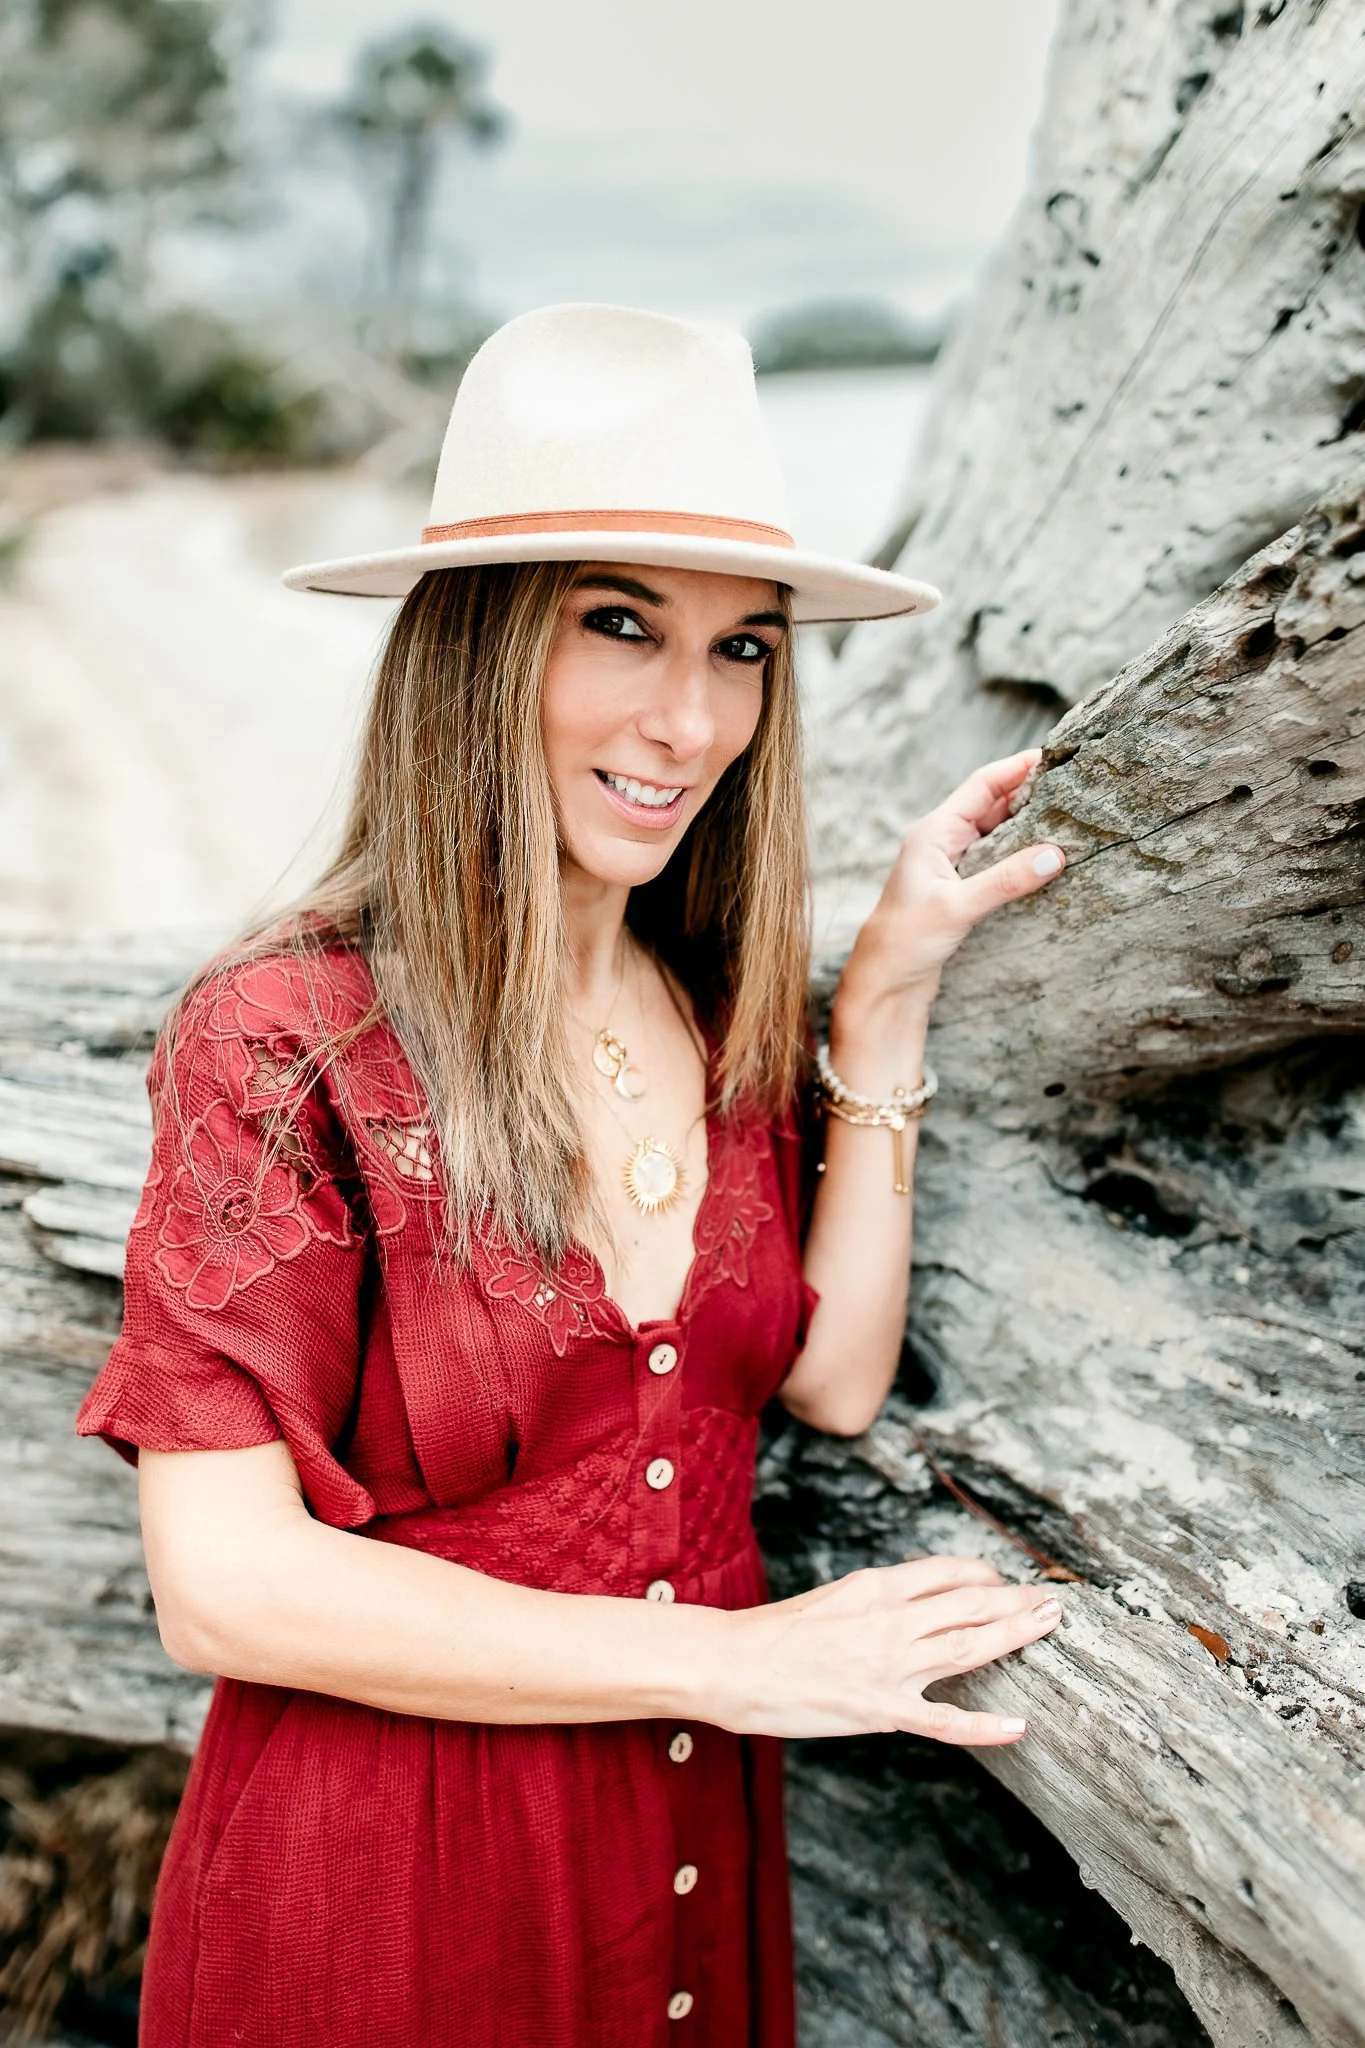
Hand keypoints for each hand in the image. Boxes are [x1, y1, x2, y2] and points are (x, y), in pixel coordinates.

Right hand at [713, 1554, 1061, 1743]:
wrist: (730, 1663)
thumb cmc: (774, 1634)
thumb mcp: (834, 1599)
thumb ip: (878, 1602)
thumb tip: (914, 1605)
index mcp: (876, 1588)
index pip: (947, 1572)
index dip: (986, 1576)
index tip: (1006, 1582)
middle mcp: (890, 1620)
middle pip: (969, 1604)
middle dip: (1016, 1602)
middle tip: (1053, 1602)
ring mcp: (888, 1665)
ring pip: (967, 1647)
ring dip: (1014, 1636)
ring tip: (1048, 1628)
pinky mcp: (879, 1709)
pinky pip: (943, 1721)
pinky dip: (984, 1726)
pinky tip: (1017, 1727)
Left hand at [836, 748, 1063, 1022]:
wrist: (885, 982)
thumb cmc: (906, 940)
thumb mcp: (958, 907)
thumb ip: (1006, 879)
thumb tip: (1055, 854)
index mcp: (933, 833)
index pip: (981, 786)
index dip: (1016, 768)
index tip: (1052, 756)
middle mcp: (941, 842)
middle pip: (991, 805)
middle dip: (1029, 794)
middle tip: (1072, 788)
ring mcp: (950, 865)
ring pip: (996, 833)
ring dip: (1027, 825)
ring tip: (1068, 818)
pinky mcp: (959, 889)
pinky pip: (996, 859)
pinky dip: (1020, 854)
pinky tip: (1045, 858)